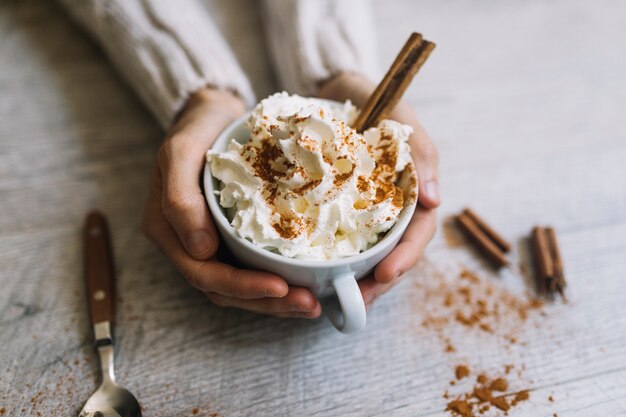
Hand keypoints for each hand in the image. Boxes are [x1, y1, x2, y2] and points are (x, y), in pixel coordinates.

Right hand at [141, 88, 320, 317]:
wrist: (214, 114)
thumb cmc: (197, 128)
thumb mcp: (180, 151)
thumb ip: (180, 197)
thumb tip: (200, 250)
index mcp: (168, 230)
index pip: (204, 274)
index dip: (242, 287)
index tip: (280, 286)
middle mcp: (187, 244)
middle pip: (224, 290)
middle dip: (267, 301)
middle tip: (309, 304)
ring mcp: (209, 242)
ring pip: (240, 287)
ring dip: (276, 300)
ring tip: (312, 303)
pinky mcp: (231, 237)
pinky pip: (252, 268)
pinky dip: (277, 280)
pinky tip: (306, 283)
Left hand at [318, 72, 439, 306]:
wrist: (334, 87)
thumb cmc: (375, 98)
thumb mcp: (401, 118)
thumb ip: (421, 153)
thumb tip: (434, 201)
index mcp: (411, 190)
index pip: (418, 233)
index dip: (405, 258)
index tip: (383, 275)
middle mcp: (390, 205)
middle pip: (394, 252)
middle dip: (379, 282)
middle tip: (356, 302)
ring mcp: (364, 209)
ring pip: (367, 253)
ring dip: (356, 279)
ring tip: (334, 300)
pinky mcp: (337, 206)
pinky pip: (337, 236)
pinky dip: (331, 258)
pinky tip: (315, 273)